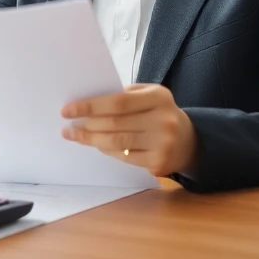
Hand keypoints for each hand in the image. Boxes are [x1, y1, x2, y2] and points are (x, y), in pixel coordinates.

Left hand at [60, 84, 197, 175]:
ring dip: (91, 139)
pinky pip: (124, 157)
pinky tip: (96, 144)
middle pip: (115, 123)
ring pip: (117, 143)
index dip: (90, 106)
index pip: (118, 102)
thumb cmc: (160, 113)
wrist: (190, 141)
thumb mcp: (150, 95)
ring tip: (75, 135)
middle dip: (87, 124)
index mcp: (159, 97)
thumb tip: (88, 103)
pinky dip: (106, 150)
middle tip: (68, 125)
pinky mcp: (158, 163)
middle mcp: (163, 120)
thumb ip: (124, 95)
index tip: (68, 109)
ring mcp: (162, 144)